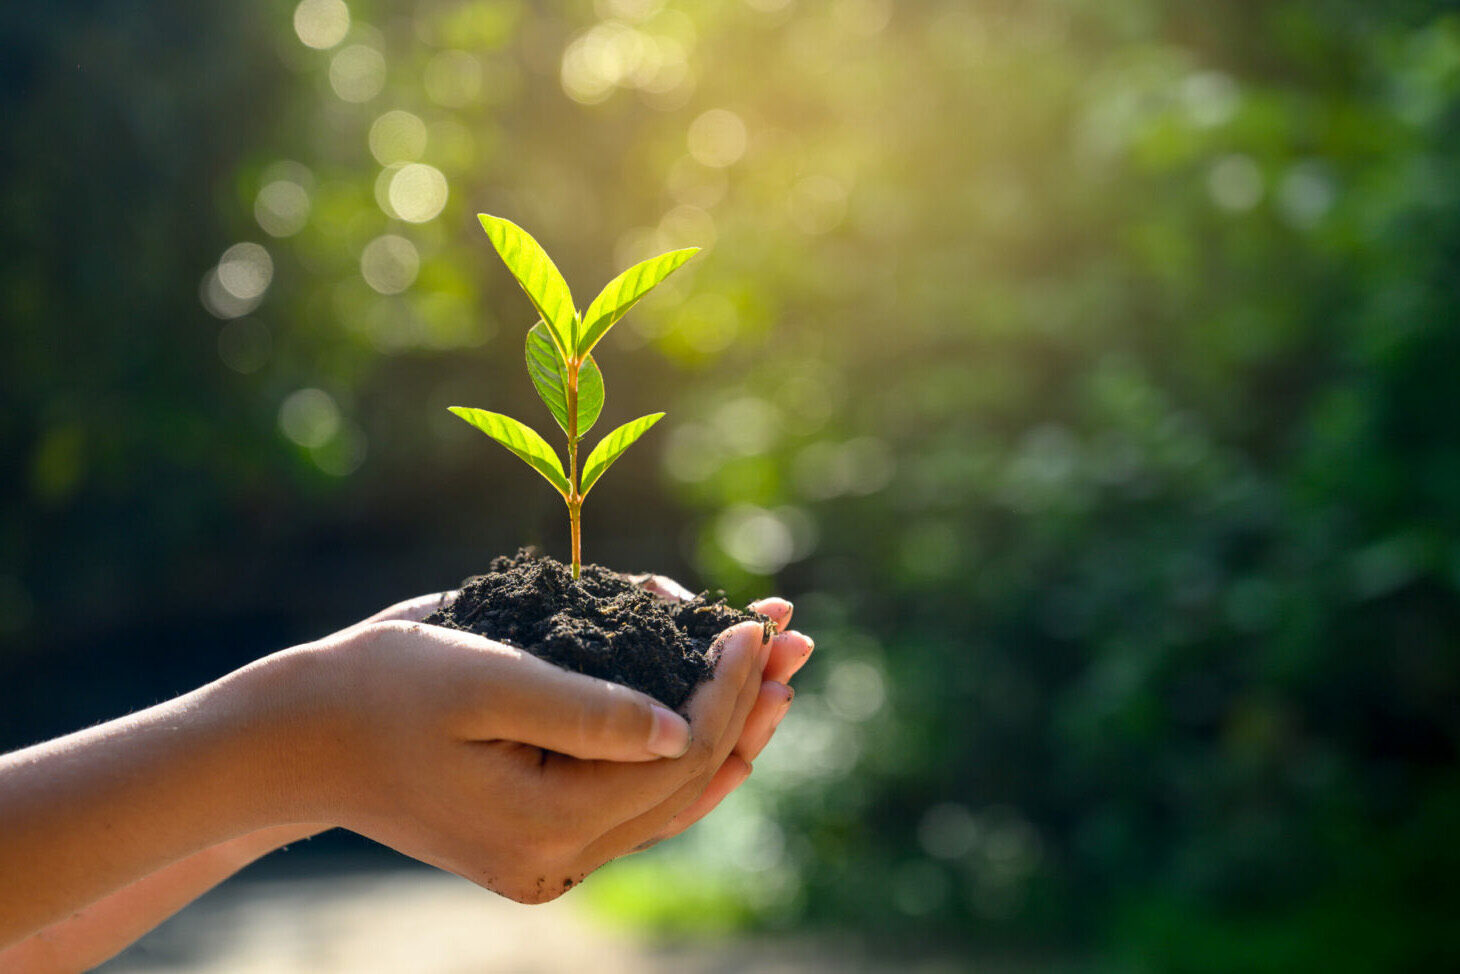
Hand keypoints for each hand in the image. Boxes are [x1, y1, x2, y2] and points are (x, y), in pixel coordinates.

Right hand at [285, 612, 774, 900]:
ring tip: (776, 674)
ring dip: (726, 729)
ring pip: (668, 797)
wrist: (303, 739)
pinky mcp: (539, 838)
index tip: (752, 626)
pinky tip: (715, 713)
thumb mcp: (482, 678)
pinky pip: (632, 801)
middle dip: (746, 706)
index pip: (675, 757)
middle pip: (686, 783)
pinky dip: (677, 750)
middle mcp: (556, 859)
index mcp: (543, 824)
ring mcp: (549, 858)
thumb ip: (585, 709)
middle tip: (794, 640)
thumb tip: (682, 728)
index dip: (727, 690)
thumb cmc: (383, 689)